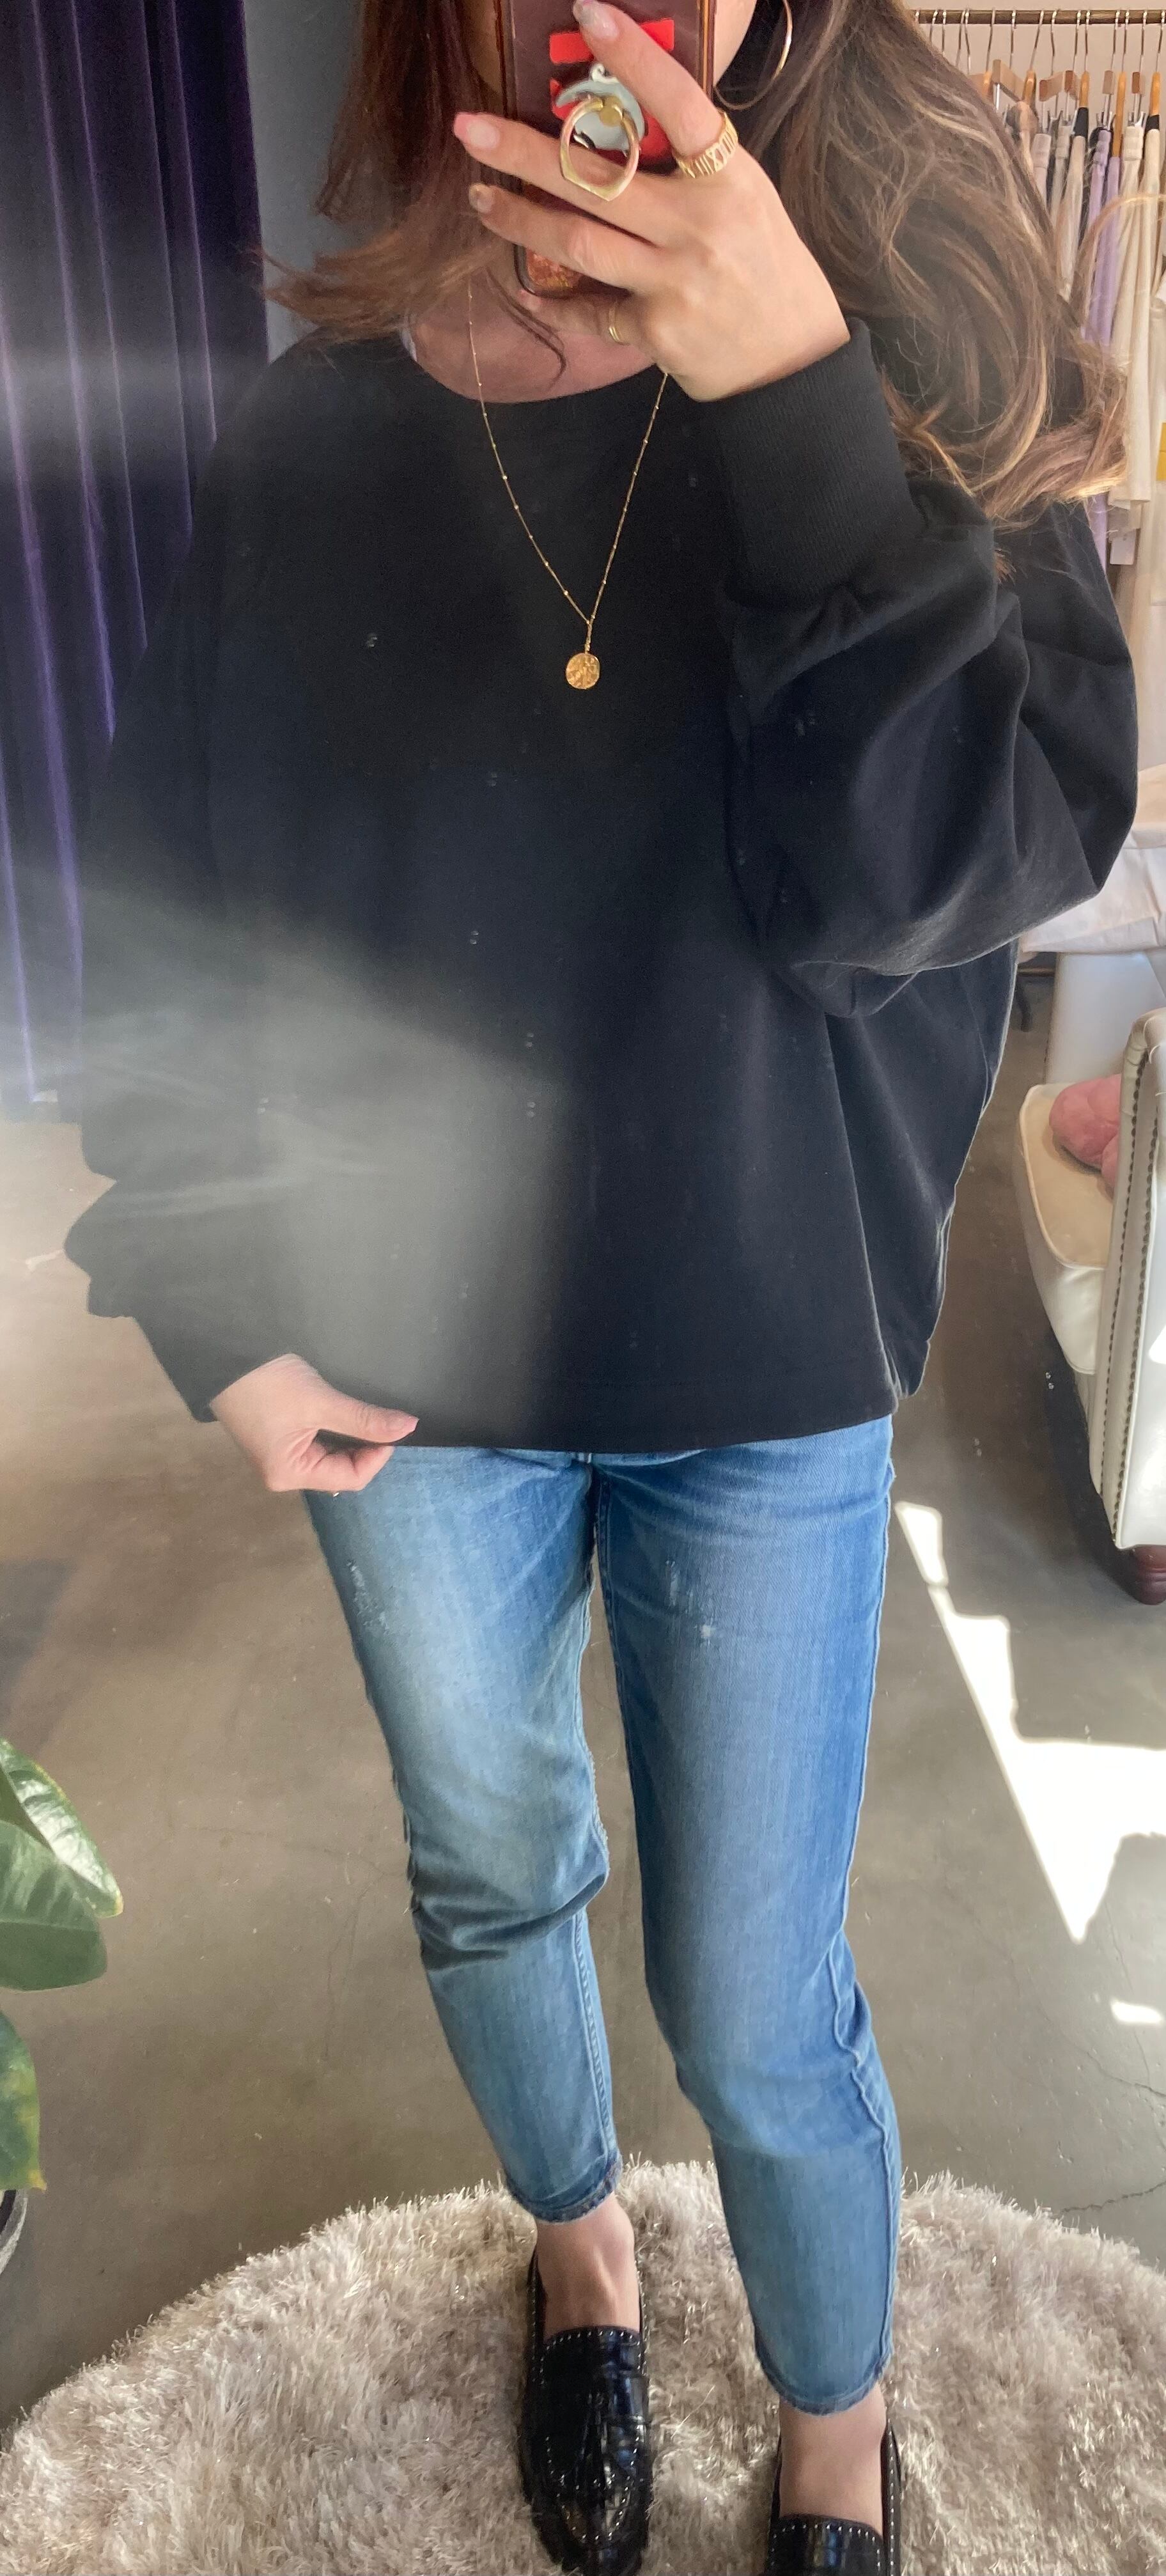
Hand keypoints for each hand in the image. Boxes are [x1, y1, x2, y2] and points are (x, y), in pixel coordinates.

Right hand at [211, 1353, 417, 1494]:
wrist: (224, 1354)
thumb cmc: (268, 1382)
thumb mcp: (320, 1401)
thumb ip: (364, 1419)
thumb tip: (408, 1427)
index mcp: (289, 1473)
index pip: (350, 1478)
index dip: (377, 1455)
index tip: (392, 1427)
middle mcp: (283, 1474)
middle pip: (340, 1470)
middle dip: (365, 1448)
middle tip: (380, 1419)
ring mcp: (279, 1457)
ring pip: (330, 1457)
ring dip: (351, 1438)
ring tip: (363, 1416)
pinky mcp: (277, 1440)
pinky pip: (316, 1444)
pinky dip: (335, 1432)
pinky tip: (343, 1414)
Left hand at [453, 1, 846, 404]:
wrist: (791, 362)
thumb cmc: (765, 268)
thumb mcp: (746, 199)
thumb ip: (691, 167)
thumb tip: (621, 122)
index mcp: (729, 180)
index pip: (680, 105)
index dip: (635, 58)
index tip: (588, 13)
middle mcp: (700, 227)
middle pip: (600, 178)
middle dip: (524, 152)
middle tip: (470, 129)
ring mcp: (675, 282)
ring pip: (580, 243)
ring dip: (520, 220)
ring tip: (479, 198)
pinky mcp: (657, 332)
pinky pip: (591, 313)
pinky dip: (556, 305)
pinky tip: (528, 292)